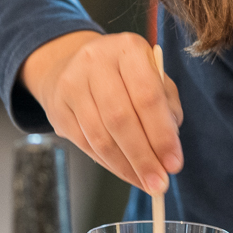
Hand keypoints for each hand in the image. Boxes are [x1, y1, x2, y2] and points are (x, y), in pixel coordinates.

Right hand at [20, 31, 181, 191]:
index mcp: (128, 49)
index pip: (147, 95)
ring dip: (126, 167)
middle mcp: (96, 61)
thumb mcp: (153, 75)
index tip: (174, 164)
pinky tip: (125, 172)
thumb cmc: (124, 73)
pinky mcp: (57, 108)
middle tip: (160, 184)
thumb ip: (167, 106)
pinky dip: (108, 164)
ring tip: (146, 183)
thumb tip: (169, 148)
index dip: (161, 134)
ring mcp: (72, 84)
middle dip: (143, 157)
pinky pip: (85, 144)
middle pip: (120, 118)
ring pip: (100, 136)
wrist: (71, 61)